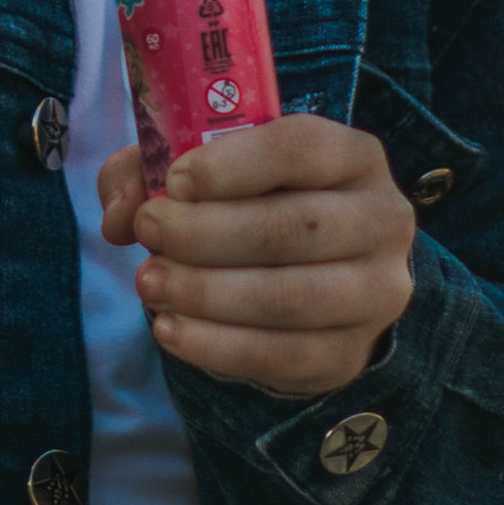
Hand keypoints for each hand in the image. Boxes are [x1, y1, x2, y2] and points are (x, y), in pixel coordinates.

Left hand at [98, 115, 416, 397]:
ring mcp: (376, 292)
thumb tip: (121, 212)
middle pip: (295, 227)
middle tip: (148, 233)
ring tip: (150, 284)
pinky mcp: (351, 352)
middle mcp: (382, 219)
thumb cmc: (254, 206)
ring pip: (290, 297)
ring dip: (207, 293)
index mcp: (353, 155)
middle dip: (206, 233)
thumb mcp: (206, 170)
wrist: (316, 277)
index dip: (233, 165)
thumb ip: (150, 171)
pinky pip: (282, 356)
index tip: (175, 182)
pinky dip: (217, 346)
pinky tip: (171, 329)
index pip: (302, 148)